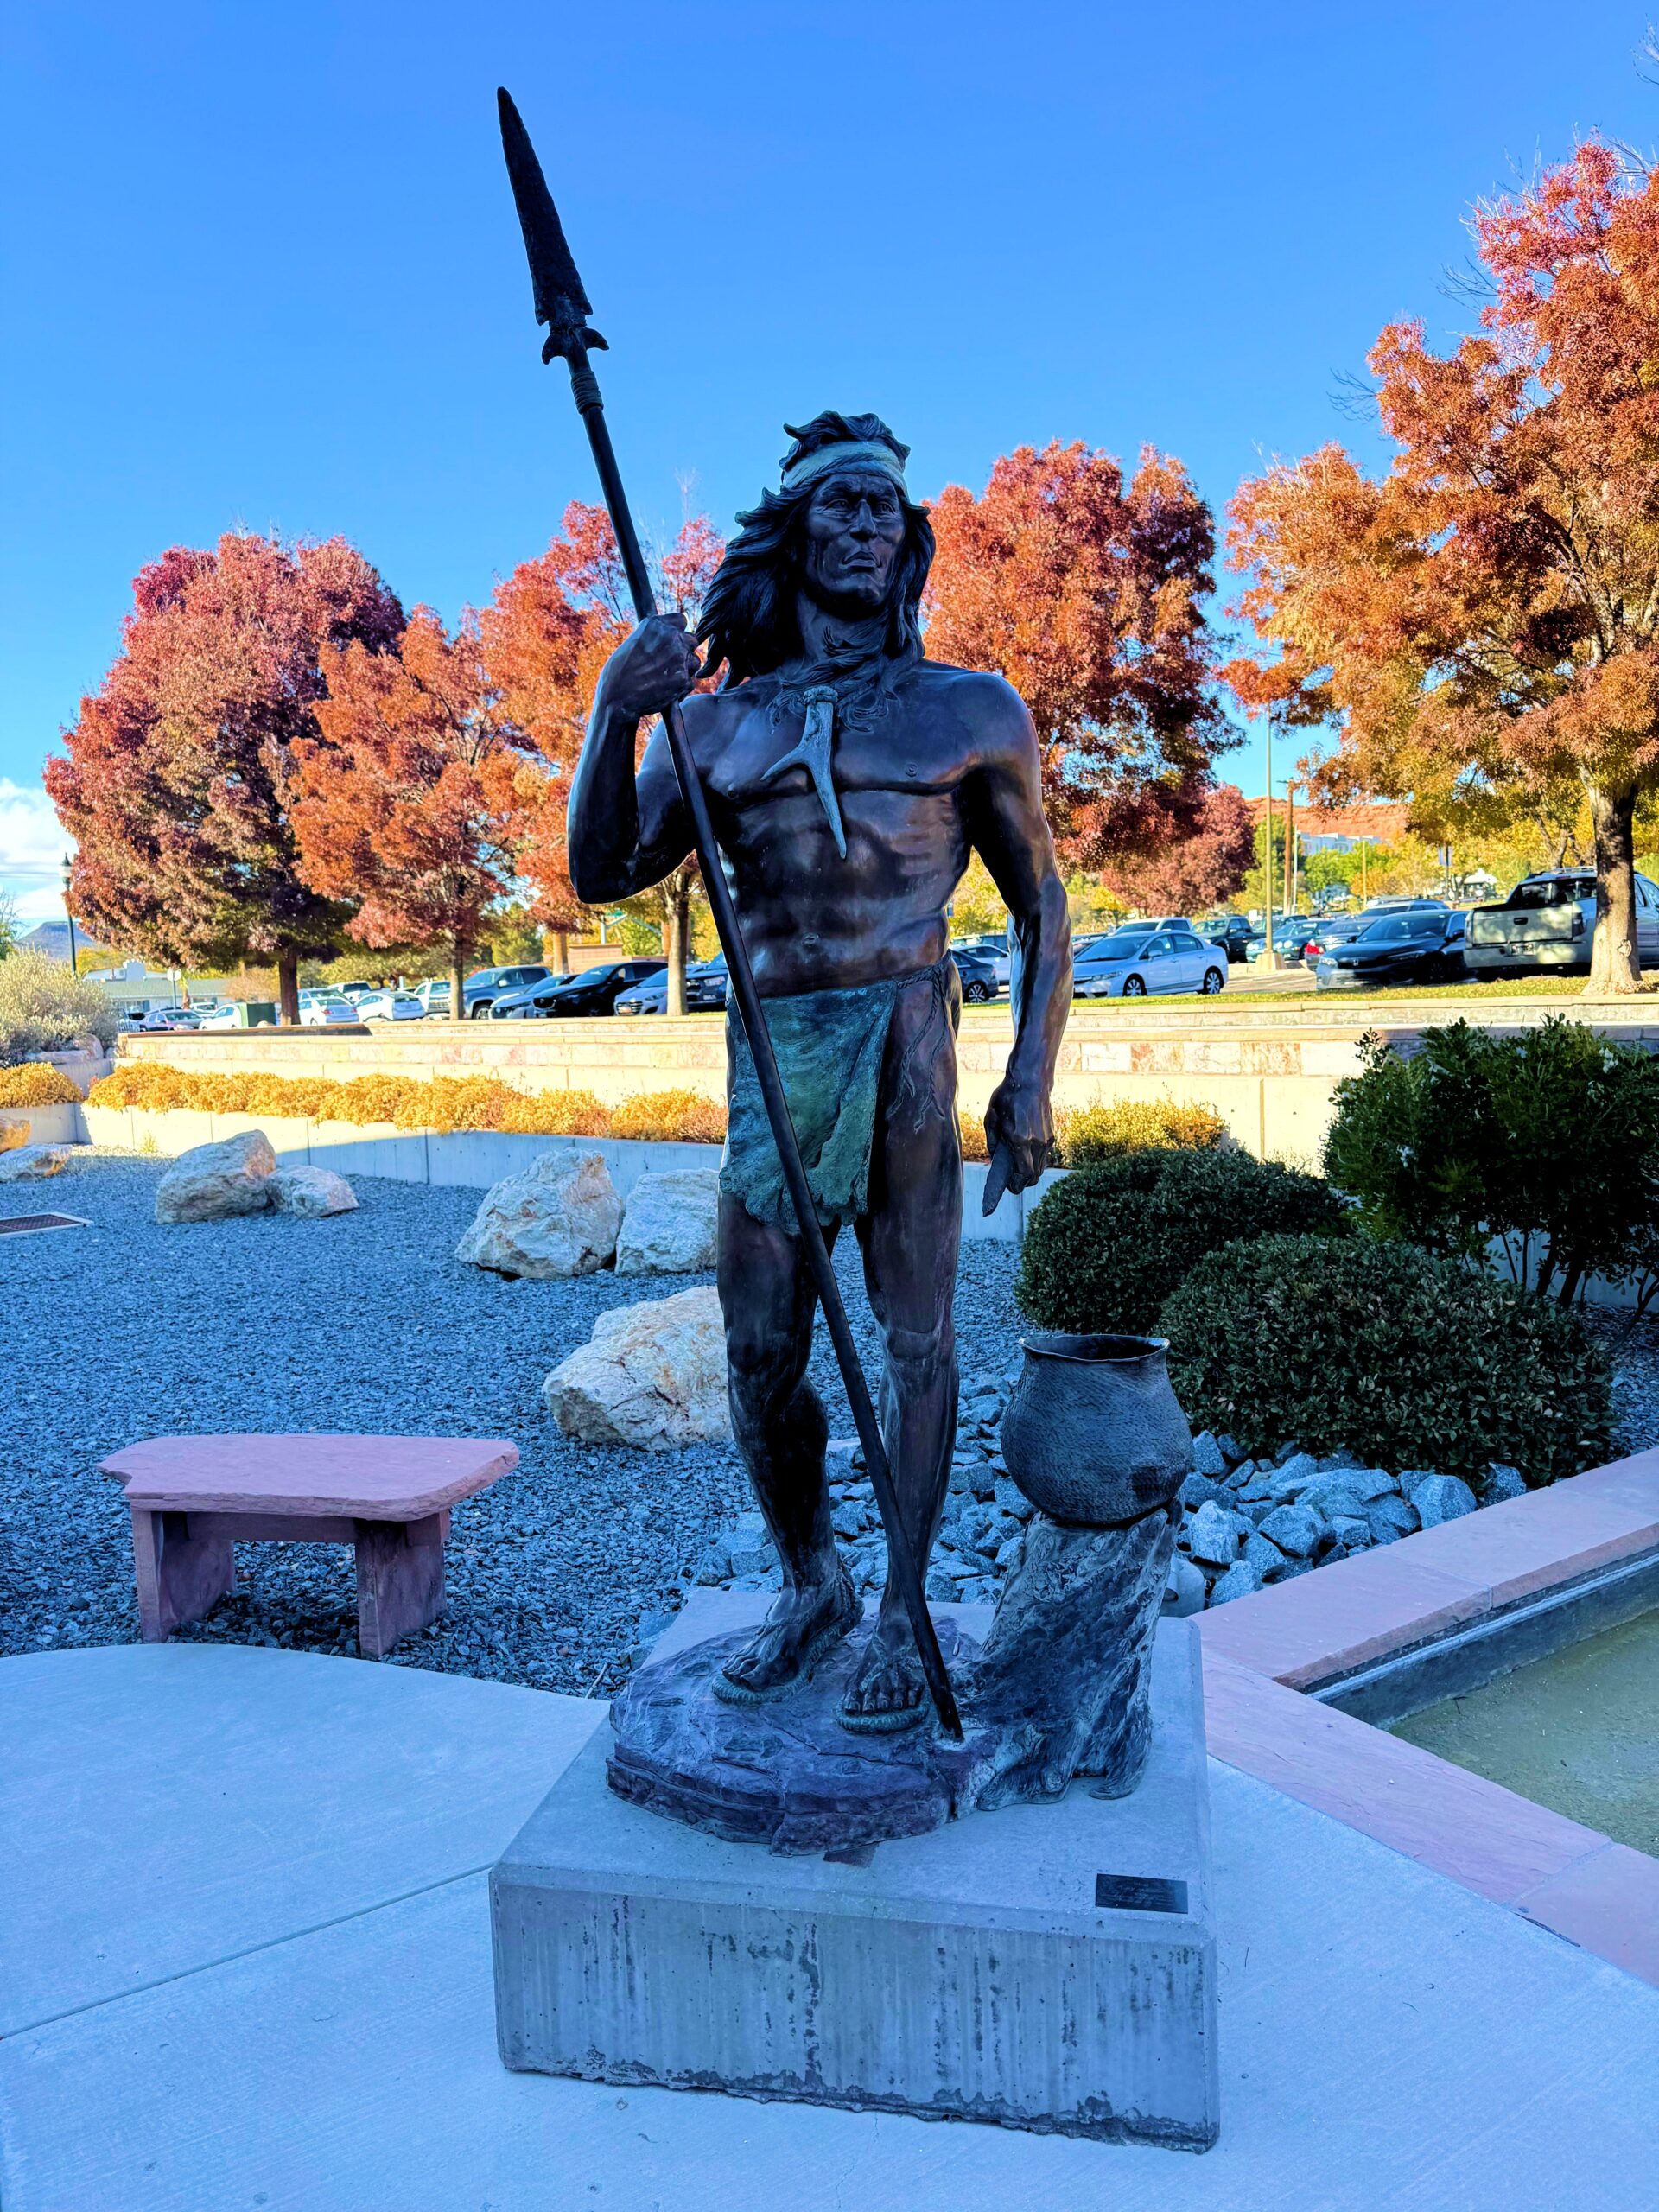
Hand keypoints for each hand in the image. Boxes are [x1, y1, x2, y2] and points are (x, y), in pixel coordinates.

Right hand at [599, 613, 701, 720]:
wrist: (616, 698)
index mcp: (655, 624)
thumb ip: (653, 638)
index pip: (681, 621)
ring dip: (684, 670)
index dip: (677, 633)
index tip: (670, 643)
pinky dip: (680, 688)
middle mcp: (670, 636)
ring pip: (694, 662)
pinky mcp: (683, 679)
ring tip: (664, 679)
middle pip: (692, 641)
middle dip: (683, 652)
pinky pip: (690, 682)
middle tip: (667, 665)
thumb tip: (669, 638)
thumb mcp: (633, 643)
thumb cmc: (619, 673)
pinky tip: (664, 691)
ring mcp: (679, 657)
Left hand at [981, 1074, 1052, 1212]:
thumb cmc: (1007, 1098)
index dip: (1016, 1185)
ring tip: (1017, 1168)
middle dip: (1023, 1182)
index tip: (1009, 1187)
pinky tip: (1025, 1155)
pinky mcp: (1052, 1135)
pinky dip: (1035, 1161)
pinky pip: (1044, 1156)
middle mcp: (1037, 1142)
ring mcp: (1047, 1139)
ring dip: (1030, 1172)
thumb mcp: (991, 1119)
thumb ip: (992, 1142)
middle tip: (1012, 1181)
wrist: (1031, 1081)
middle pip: (1034, 1175)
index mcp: (1020, 1139)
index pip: (1024, 1174)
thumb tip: (994, 1159)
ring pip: (1041, 1167)